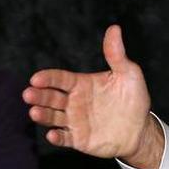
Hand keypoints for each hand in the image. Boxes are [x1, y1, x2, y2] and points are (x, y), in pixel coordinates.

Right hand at [24, 25, 163, 168]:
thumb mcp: (128, 74)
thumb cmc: (134, 98)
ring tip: (34, 112)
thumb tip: (114, 28)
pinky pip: (64, 138)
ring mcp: (74, 121)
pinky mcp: (78, 139)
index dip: (48, 78)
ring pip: (53, 117)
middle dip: (39, 95)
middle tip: (28, 94)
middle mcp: (73, 101)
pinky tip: (52, 135)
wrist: (140, 129)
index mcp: (81, 84)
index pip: (60, 79)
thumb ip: (116, 54)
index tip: (36, 78)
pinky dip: (57, 137)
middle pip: (51, 97)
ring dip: (42, 115)